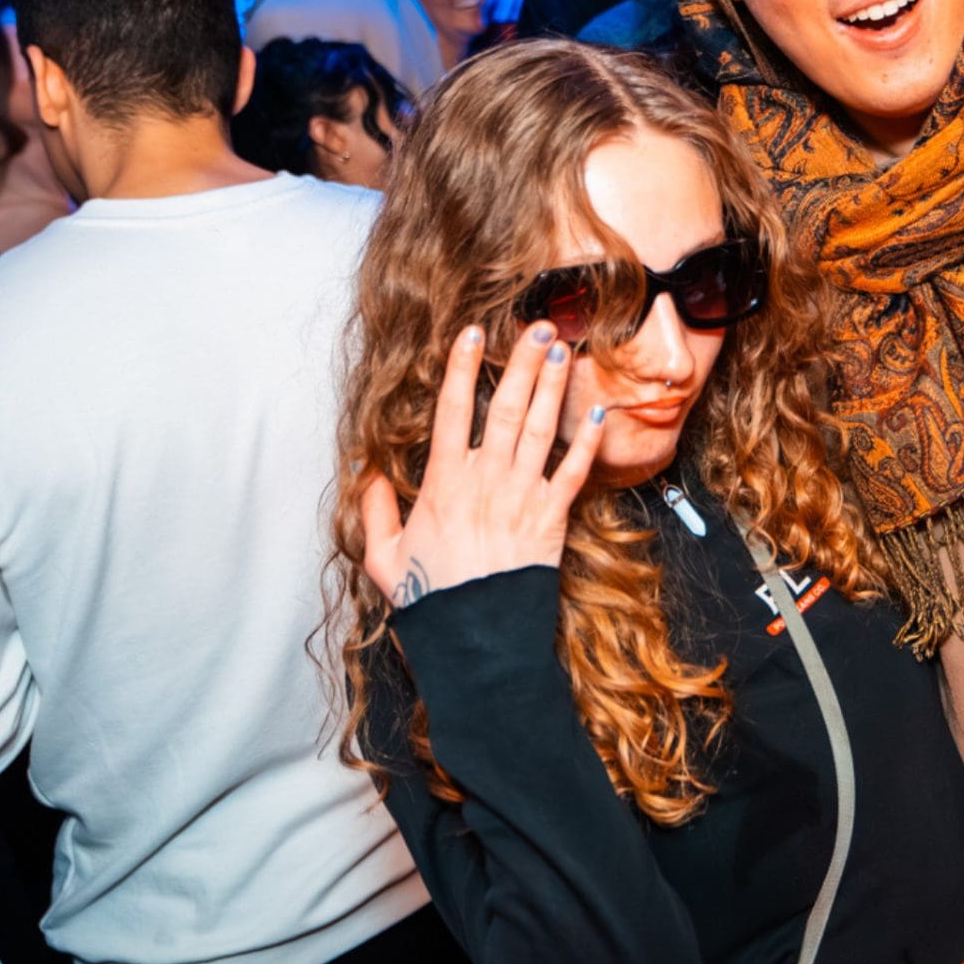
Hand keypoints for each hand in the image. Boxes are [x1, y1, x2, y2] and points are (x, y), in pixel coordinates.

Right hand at [360, 322, 606, 608]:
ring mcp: (523, 496)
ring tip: (563, 349)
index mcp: (444, 483)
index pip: (451, 411)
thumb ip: (375, 508)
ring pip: (540, 429)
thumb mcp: (383, 555)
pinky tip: (598, 409)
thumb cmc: (429, 599)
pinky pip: (574, 471)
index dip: (461, 368)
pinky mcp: (552, 518)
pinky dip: (587, 439)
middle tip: (538, 325)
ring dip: (552, 386)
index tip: (472, 333)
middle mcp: (486, 480)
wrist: (476, 638)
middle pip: (504, 408)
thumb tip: (365, 469)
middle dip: (521, 363)